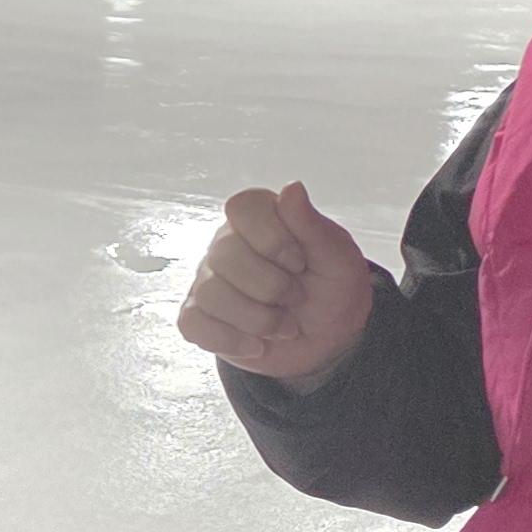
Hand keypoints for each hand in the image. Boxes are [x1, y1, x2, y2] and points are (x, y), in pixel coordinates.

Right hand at [178, 183, 376, 378]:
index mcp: (260, 219)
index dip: (271, 238)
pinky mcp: (200, 317)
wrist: (328, 340)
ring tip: (283, 326)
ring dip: (258, 319)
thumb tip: (291, 188)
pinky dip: (230, 340)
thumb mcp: (337, 257)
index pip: (242, 207)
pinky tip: (257, 344)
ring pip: (211, 293)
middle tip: (297, 299)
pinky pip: (193, 324)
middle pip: (225, 255)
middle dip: (271, 287)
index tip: (300, 262)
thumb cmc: (332, 289)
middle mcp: (227, 244)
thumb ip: (312, 224)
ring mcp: (209, 281)